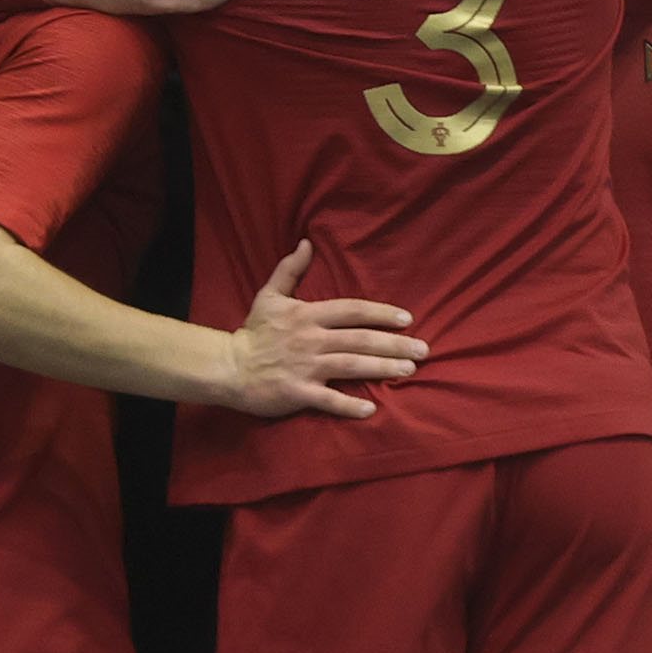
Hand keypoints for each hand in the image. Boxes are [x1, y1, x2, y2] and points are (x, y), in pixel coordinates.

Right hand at [220, 240, 425, 417]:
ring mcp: (306, 367)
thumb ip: (290, 270)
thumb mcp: (269, 295)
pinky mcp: (298, 392)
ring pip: (352, 365)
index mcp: (307, 315)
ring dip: (382, 368)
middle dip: (394, 344)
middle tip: (423, 350)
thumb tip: (306, 243)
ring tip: (408, 371)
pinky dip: (349, 405)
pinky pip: (329, 400)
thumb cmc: (252, 332)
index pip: (352, 311)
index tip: (406, 319)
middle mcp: (311, 339)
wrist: (228, 367)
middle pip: (360, 339)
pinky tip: (371, 409)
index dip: (380, 313)